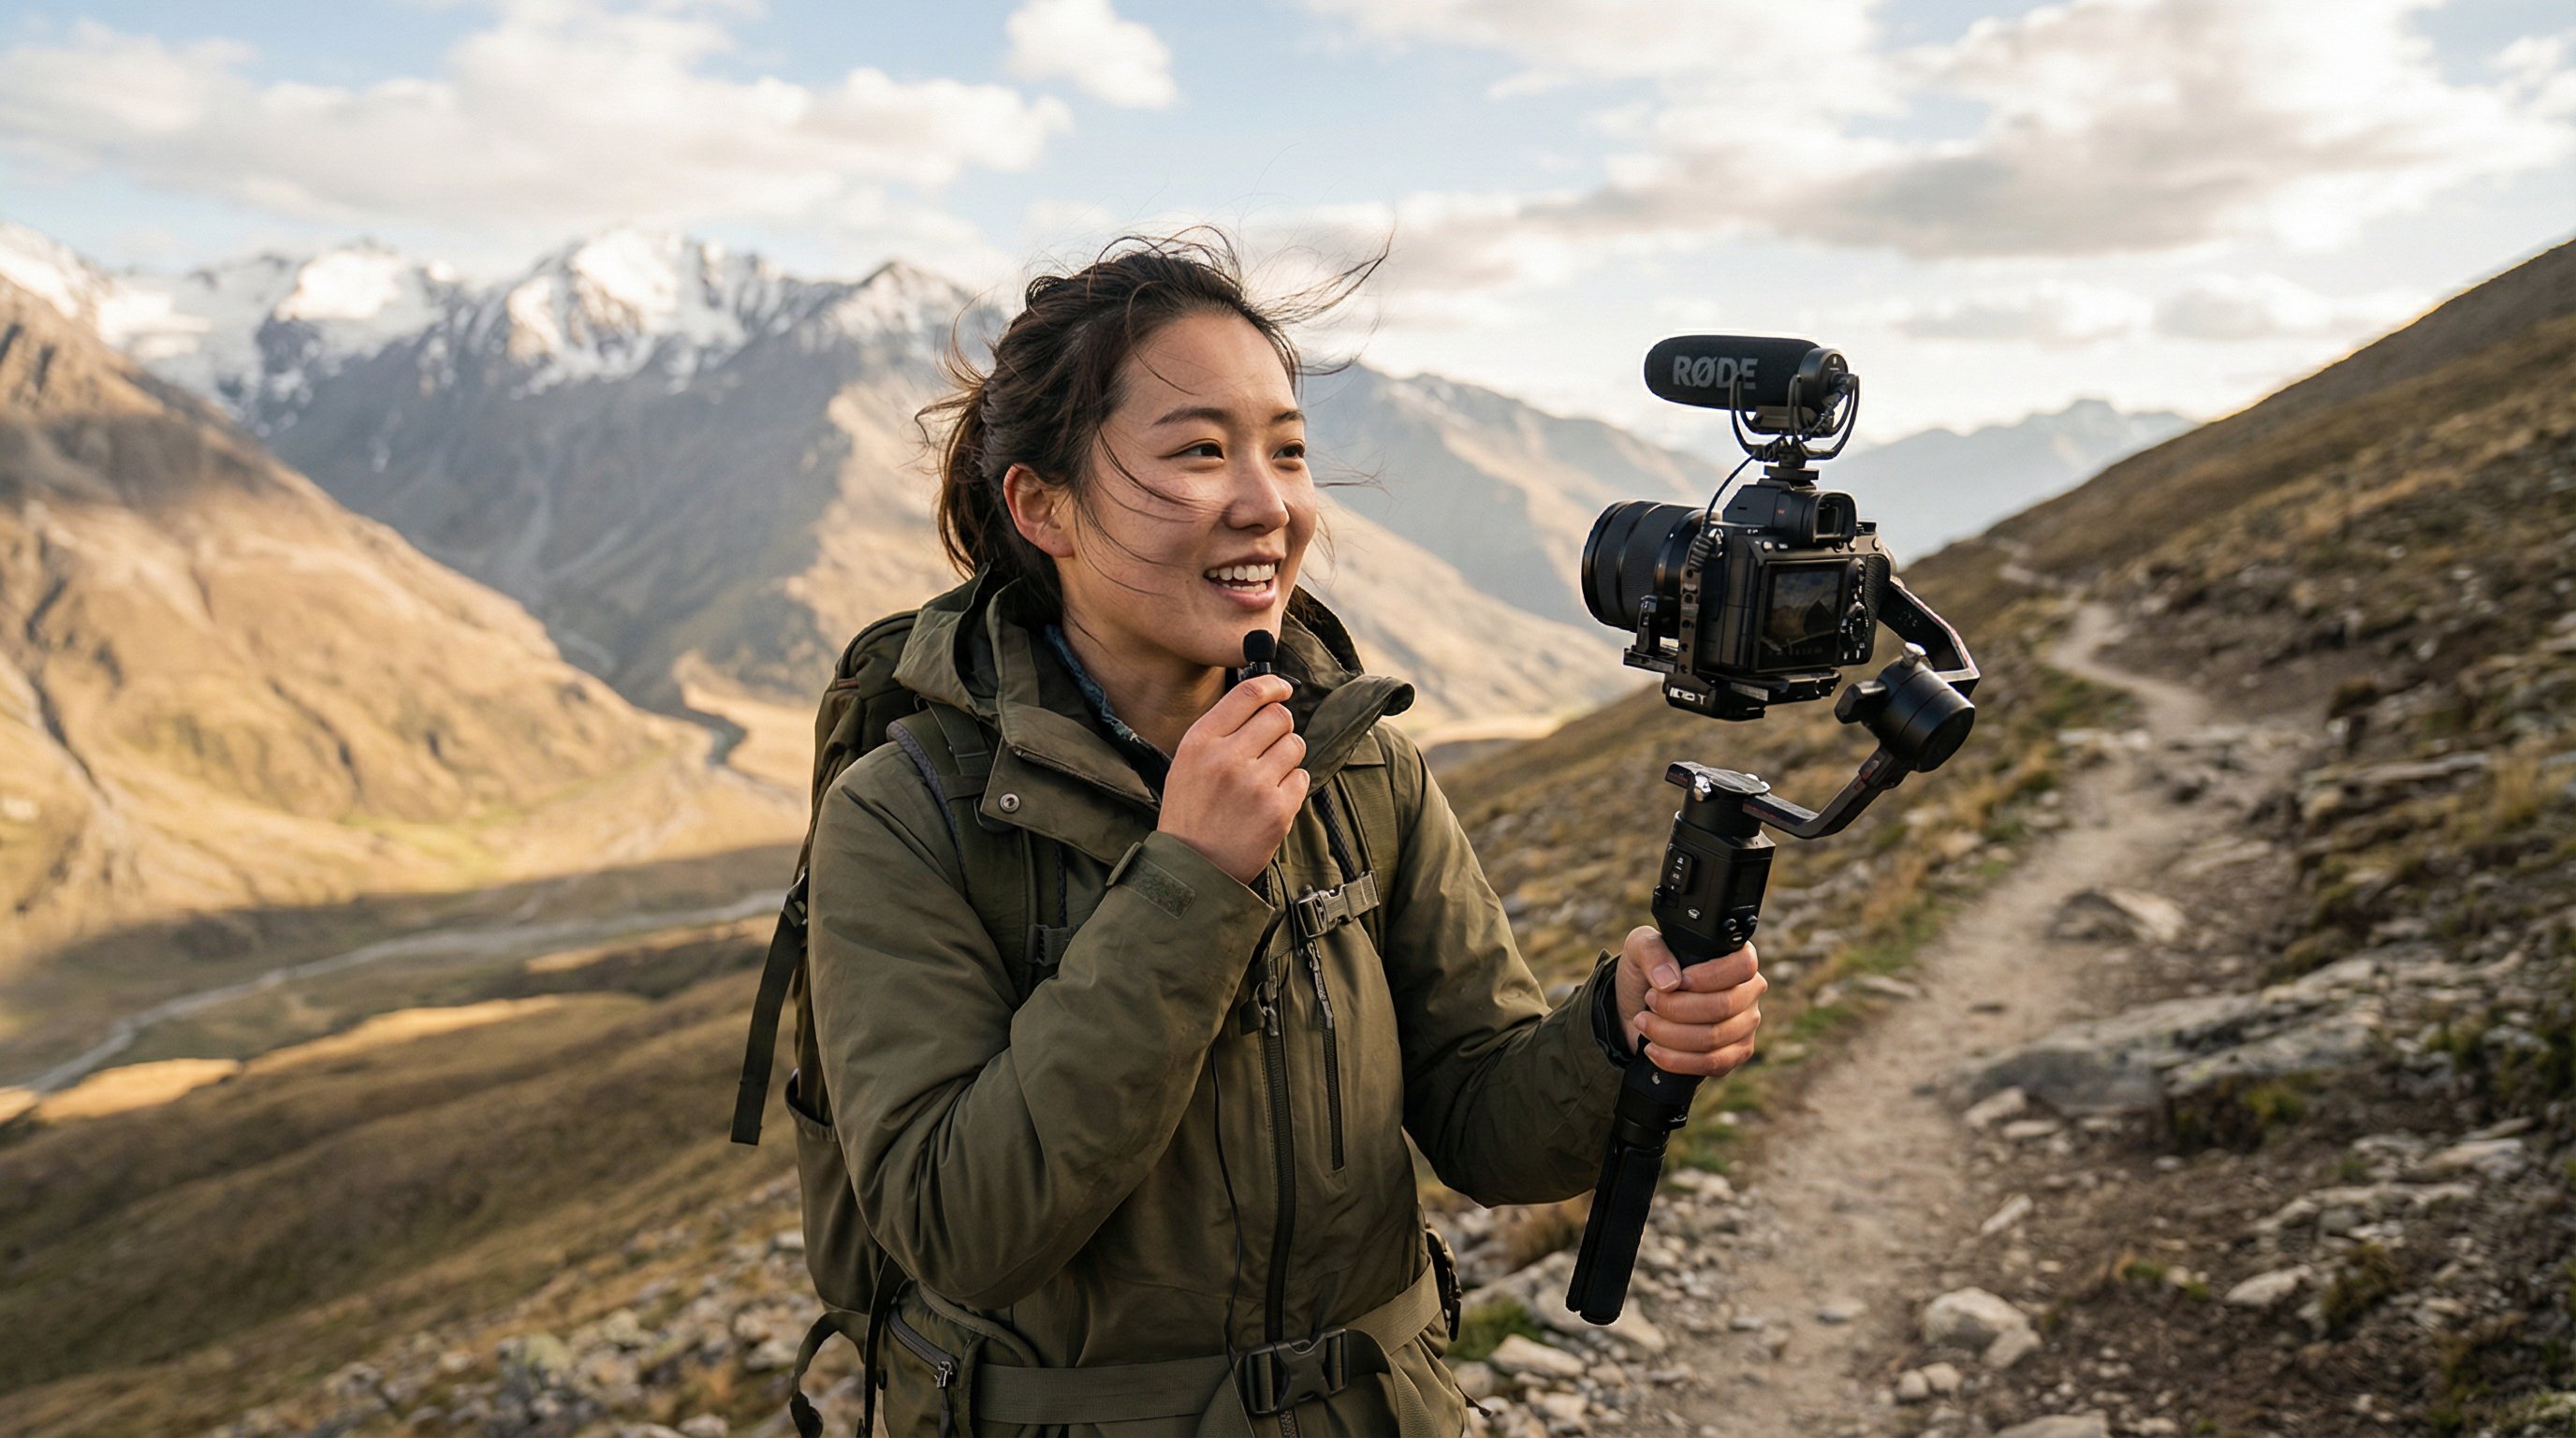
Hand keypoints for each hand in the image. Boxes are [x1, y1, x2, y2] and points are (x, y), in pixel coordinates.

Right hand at [1158, 675, 1307, 885]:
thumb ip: (1220, 730)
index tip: (1283, 688)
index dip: (1273, 685)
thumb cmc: (1191, 812)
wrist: (1192, 868)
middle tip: (1269, 747)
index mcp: (1201, 741)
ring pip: (1295, 745)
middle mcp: (1227, 758)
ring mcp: (1255, 784)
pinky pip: (1302, 778)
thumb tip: (1263, 700)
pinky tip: (1270, 802)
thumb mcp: (1188, 762)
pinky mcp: (1278, 809)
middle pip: (1279, 716)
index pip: (1248, 694)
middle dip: (1280, 727)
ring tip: (1266, 779)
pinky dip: (1292, 787)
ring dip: (1287, 757)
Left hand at [1613, 926, 1764, 1076]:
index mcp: (1736, 957)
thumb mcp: (1640, 948)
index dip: (1709, 976)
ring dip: (1670, 1034)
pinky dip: (1677, 1060)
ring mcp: (1745, 1025)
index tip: (1679, 982)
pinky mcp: (1735, 1054)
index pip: (1743, 965)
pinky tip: (1654, 1050)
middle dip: (1677, 1008)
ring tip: (1644, 1023)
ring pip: (1714, 1037)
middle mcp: (1748, 991)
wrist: (1638, 1007)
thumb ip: (1651, 952)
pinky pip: (1713, 1063)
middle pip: (1724, 1005)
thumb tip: (1669, 981)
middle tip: (1650, 1001)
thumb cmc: (1648, 971)